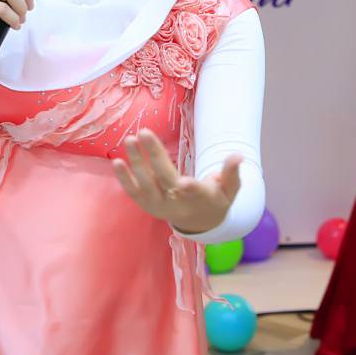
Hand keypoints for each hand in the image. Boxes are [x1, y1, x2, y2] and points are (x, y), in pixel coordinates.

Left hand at [112, 129, 241, 234]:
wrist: (199, 222)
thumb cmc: (216, 198)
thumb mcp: (230, 189)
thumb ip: (232, 172)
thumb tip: (238, 155)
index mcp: (200, 199)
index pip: (195, 193)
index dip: (191, 188)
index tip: (185, 182)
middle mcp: (177, 204)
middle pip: (164, 180)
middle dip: (154, 156)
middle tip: (144, 132)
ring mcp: (160, 206)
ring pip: (146, 185)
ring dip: (136, 163)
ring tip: (129, 141)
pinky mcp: (147, 205)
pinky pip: (134, 192)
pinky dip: (125, 179)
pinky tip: (117, 161)